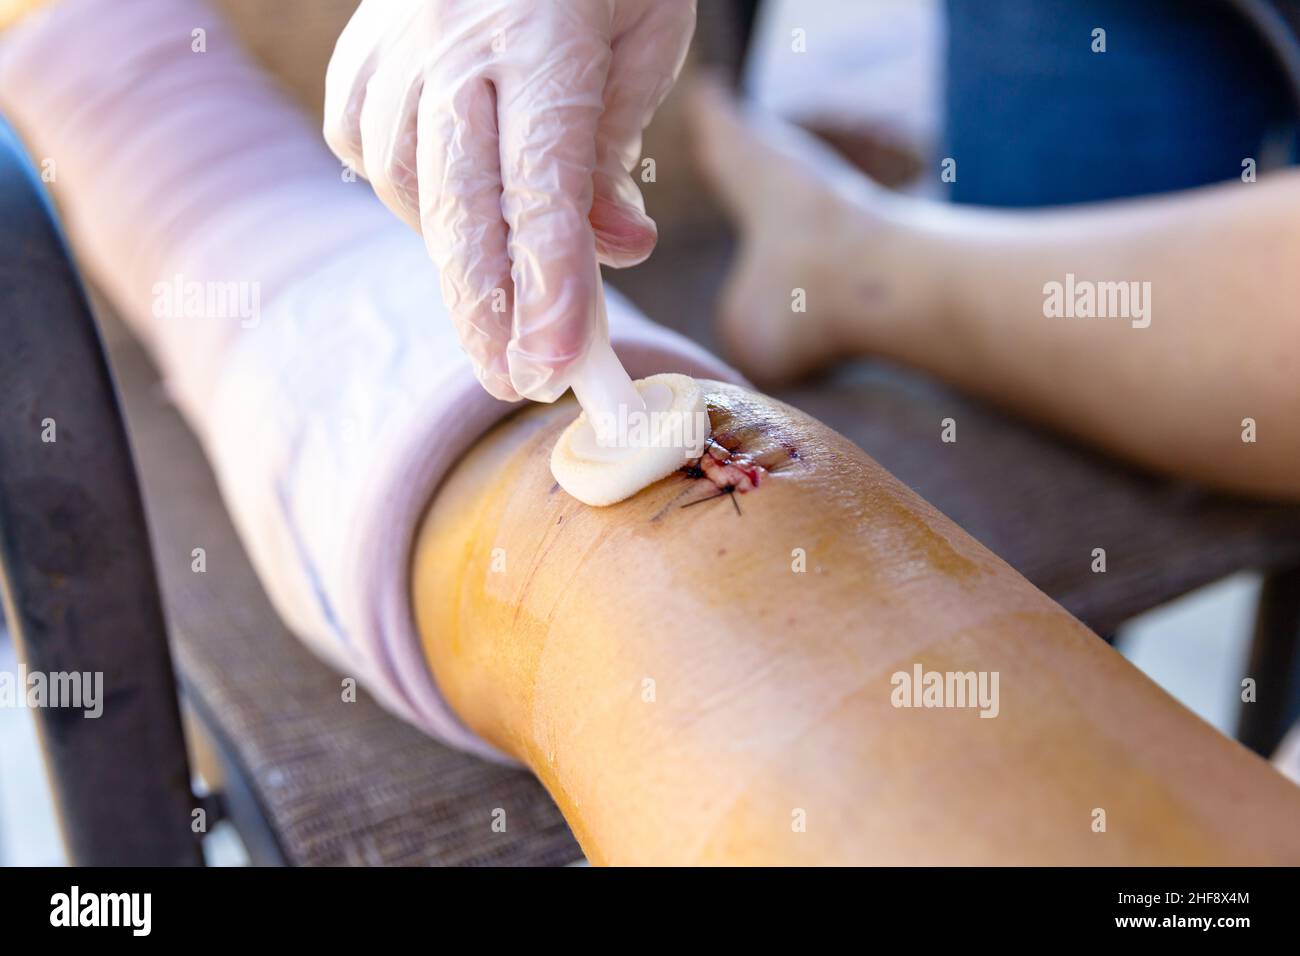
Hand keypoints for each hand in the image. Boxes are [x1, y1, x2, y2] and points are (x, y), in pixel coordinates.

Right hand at [324, 0, 695, 401]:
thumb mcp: (645, 38)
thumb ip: (617, 149)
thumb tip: (613, 251)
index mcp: (543, 33)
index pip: (544, 184)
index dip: (551, 284)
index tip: (558, 363)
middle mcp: (455, 41)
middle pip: (460, 204)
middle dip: (487, 308)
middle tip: (512, 380)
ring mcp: (396, 46)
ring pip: (406, 187)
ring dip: (454, 257)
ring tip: (498, 298)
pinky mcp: (361, 53)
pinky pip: (367, 151)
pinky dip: (404, 199)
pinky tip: (445, 219)